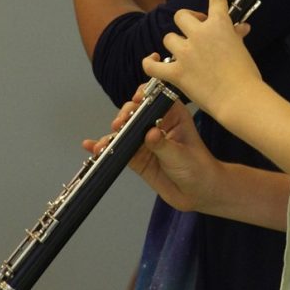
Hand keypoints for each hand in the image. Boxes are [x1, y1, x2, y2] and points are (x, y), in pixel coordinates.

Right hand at [82, 88, 223, 212]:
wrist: (198, 194)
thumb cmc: (198, 169)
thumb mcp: (181, 155)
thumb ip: (163, 145)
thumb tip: (149, 134)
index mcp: (173, 115)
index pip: (155, 97)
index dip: (144, 95)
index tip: (136, 100)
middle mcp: (156, 124)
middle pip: (134, 112)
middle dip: (124, 116)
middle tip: (119, 125)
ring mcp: (145, 140)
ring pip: (124, 131)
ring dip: (112, 134)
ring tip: (104, 144)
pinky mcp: (137, 157)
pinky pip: (118, 149)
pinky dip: (104, 147)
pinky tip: (91, 146)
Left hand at [142, 0, 255, 118]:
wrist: (239, 98)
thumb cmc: (246, 75)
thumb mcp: (242, 49)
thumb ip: (237, 36)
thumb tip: (241, 28)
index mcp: (219, 24)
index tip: (217, 1)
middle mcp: (199, 34)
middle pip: (181, 16)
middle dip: (188, 20)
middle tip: (197, 30)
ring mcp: (185, 53)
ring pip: (169, 38)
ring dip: (175, 43)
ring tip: (183, 51)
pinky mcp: (176, 72)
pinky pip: (152, 66)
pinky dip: (150, 62)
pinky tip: (154, 60)